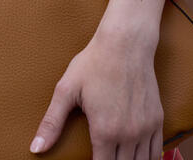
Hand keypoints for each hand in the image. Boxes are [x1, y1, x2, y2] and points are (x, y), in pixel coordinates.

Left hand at [30, 31, 163, 159]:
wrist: (125, 43)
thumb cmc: (93, 63)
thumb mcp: (66, 90)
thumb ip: (51, 123)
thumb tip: (35, 148)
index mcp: (105, 131)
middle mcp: (128, 135)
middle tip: (99, 158)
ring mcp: (145, 129)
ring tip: (114, 159)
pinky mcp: (157, 120)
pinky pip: (155, 153)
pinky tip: (134, 157)